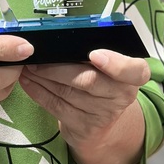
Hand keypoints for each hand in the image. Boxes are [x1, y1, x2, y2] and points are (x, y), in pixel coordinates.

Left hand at [18, 49, 150, 163]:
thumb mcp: (107, 68)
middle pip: (88, 80)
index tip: (95, 55)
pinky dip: (38, 92)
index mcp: (132, 76)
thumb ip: (92, 52)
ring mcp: (103, 115)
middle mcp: (121, 96)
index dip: (116, 64)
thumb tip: (58, 36)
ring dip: (42, 78)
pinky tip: (28, 81)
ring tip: (28, 65)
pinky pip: (56, 106)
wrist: (102, 126)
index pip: (135, 71)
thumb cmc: (101, 84)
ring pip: (67, 93)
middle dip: (57, 68)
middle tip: (36, 57)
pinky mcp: (84, 128)